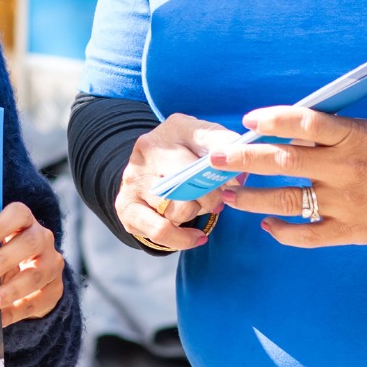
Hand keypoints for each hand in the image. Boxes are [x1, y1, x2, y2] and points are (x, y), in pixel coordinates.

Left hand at [0, 202, 64, 323]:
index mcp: (26, 222)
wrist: (35, 275)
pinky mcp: (54, 289)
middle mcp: (43, 239)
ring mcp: (52, 264)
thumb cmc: (5, 252)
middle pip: (29, 243)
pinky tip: (0, 318)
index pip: (19, 214)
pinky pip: (36, 301)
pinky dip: (16, 311)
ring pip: (35, 275)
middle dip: (3, 260)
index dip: (0, 225)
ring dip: (10, 290)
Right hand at [113, 113, 248, 249]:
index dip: (226, 161)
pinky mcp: (126, 205)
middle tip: (216, 199)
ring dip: (194, 214)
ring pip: (178, 208)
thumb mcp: (207, 143)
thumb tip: (239, 163)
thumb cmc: (186, 157)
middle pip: (193, 180)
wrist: (148, 170)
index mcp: (174, 127)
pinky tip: (195, 236)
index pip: (208, 139)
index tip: (236, 177)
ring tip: (196, 207)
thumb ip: (226, 144)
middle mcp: (148, 147)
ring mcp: (134, 177)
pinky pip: (160, 231)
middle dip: (212, 197)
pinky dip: (182, 238)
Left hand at [214, 106, 366, 246]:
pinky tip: (267, 226)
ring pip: (286, 201)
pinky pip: (308, 235)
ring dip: (252, 198)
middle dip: (243, 160)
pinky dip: (283, 232)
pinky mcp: (353, 230)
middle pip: (283, 162)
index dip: (272, 120)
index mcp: (352, 136)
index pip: (303, 122)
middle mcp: (346, 168)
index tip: (247, 120)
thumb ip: (329, 134)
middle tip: (216, 160)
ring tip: (229, 195)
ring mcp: (347, 202)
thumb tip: (280, 135)